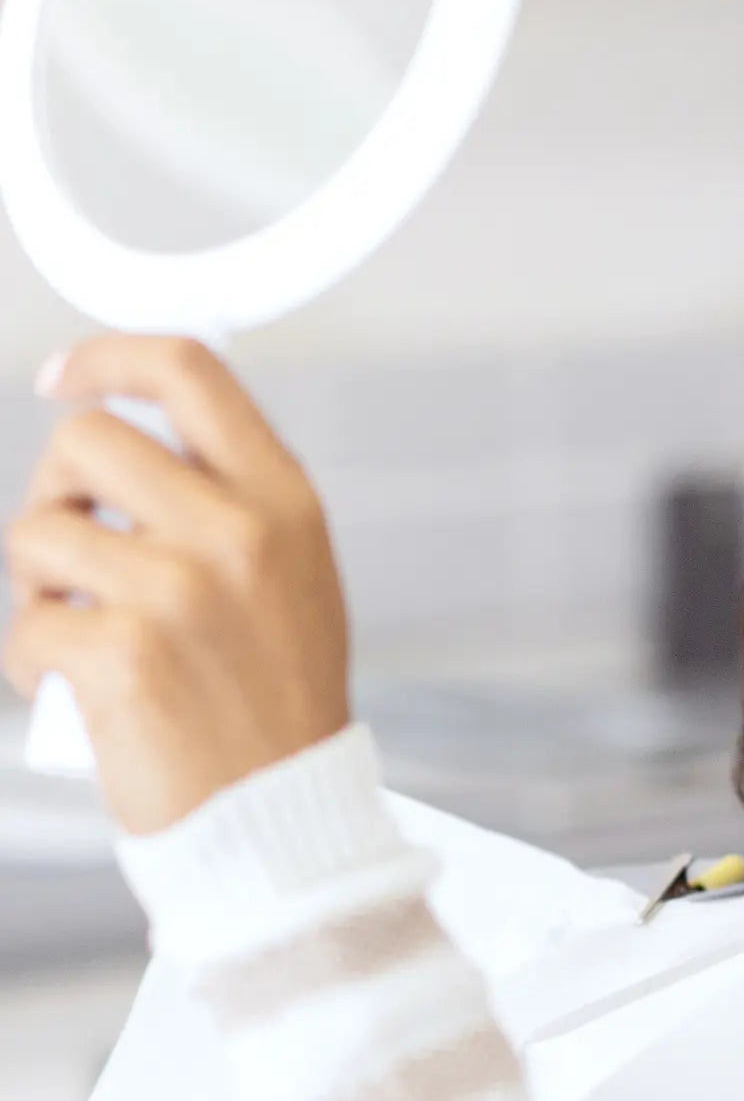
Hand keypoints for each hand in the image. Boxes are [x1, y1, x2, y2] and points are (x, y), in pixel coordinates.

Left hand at [3, 336, 350, 834]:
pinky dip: (34, 655)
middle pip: (86, 440)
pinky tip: (82, 684)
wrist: (279, 810)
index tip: (68, 374)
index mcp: (283, 500)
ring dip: (40, 580)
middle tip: (75, 541)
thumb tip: (139, 443)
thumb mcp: (293, 571)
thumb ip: (232, 498)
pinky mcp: (121, 656)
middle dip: (59, 487)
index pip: (191, 374)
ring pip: (37, 532)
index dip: (113, 356)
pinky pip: (24, 622)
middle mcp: (236, 531)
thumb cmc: (279, 692)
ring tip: (85, 625)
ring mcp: (178, 591)